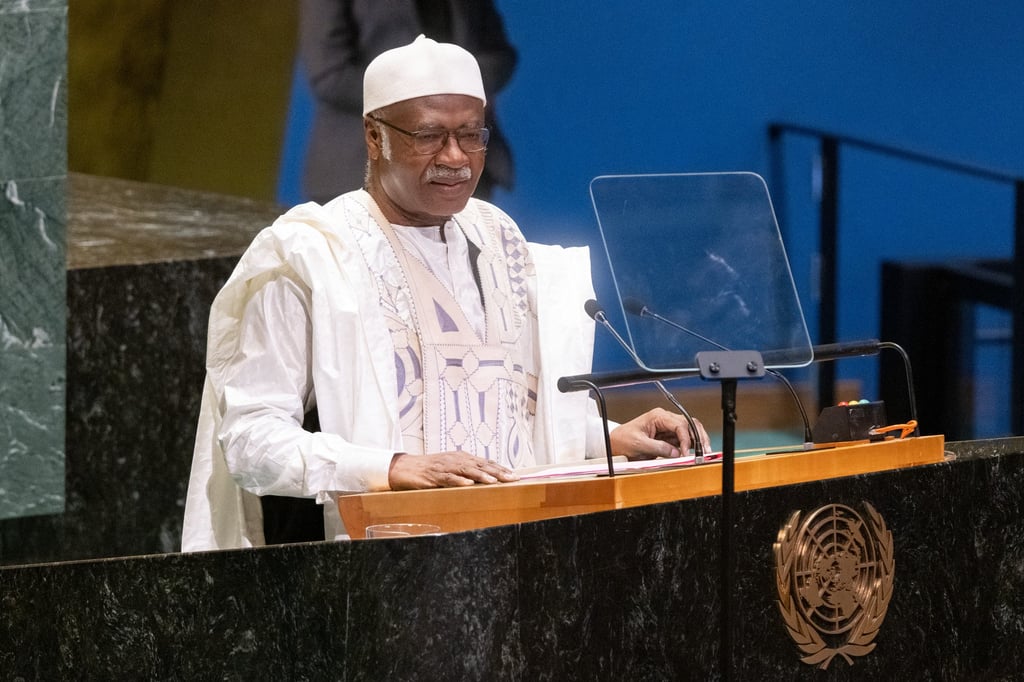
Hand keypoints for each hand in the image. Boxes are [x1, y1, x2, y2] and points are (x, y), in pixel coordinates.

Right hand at [388, 451, 519, 489]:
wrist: (404, 468)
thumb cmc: (429, 470)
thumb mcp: (451, 469)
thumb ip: (467, 472)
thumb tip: (486, 479)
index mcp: (462, 458)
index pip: (485, 463)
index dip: (501, 469)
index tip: (516, 476)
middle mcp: (456, 460)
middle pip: (480, 465)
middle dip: (498, 472)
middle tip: (513, 478)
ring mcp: (445, 467)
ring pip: (466, 471)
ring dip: (481, 476)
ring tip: (494, 481)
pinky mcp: (433, 476)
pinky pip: (447, 478)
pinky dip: (458, 481)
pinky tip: (467, 485)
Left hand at [609, 407, 711, 459]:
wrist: (615, 443)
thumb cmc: (623, 439)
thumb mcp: (639, 444)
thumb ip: (658, 447)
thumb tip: (675, 452)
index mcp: (658, 416)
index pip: (679, 424)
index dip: (686, 438)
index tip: (686, 452)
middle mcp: (665, 419)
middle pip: (690, 424)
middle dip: (699, 437)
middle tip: (704, 451)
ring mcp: (668, 428)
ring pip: (690, 431)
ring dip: (698, 441)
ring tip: (703, 453)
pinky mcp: (668, 437)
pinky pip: (684, 440)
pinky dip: (692, 446)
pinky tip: (695, 454)